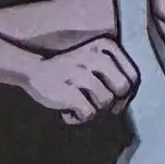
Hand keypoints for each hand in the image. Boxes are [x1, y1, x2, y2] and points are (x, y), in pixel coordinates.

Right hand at [22, 37, 139, 124]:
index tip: (116, 100)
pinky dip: (78, 117)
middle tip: (98, 104)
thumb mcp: (94, 59)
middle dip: (113, 102)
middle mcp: (94, 57)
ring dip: (93, 109)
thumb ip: (114, 72)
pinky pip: (88, 113)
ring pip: (105, 102)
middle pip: (122, 88)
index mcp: (105, 46)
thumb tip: (127, 100)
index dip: (128, 93)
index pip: (132, 75)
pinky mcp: (68, 91)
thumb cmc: (70, 69)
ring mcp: (80, 73)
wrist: (32, 70)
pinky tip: (68, 111)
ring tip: (79, 104)